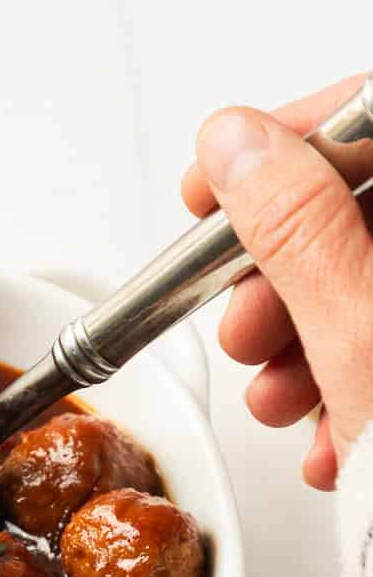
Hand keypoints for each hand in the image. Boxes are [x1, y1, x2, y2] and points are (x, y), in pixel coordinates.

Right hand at [182, 74, 372, 489]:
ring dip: (315, 338)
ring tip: (284, 398)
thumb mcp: (368, 346)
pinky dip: (363, 383)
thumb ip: (299, 231)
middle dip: (292, 267)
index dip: (292, 138)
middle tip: (245, 317)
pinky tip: (340, 438)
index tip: (219, 182)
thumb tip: (244, 149)